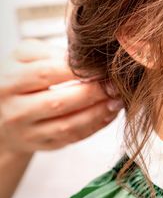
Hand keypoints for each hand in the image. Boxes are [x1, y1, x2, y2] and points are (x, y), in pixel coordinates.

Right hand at [0, 40, 122, 155]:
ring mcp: (28, 133)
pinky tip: (110, 112)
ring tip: (117, 100)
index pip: (46, 73)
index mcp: (9, 82)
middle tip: (115, 84)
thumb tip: (83, 58)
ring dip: (98, 113)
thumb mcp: (25, 57)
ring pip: (68, 125)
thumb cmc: (21, 77)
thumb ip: (50, 53)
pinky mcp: (44, 145)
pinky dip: (96, 125)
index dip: (77, 70)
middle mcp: (15, 111)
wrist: (4, 112)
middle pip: (58, 103)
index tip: (101, 66)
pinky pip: (74, 137)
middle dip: (92, 93)